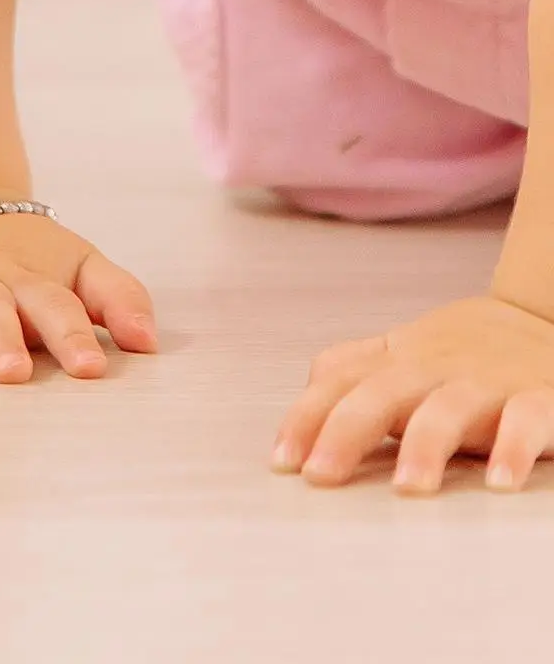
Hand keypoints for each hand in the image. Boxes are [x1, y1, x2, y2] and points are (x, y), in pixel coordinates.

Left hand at [273, 296, 553, 492]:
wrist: (544, 321)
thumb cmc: (464, 351)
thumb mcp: (404, 353)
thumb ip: (356, 367)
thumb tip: (306, 390)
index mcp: (395, 362)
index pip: (337, 383)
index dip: (305, 417)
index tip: (280, 460)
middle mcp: (433, 369)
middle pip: (379, 394)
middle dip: (345, 432)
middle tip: (320, 475)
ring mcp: (485, 382)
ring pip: (448, 408)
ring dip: (425, 445)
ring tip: (406, 487)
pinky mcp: (540, 396)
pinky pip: (528, 420)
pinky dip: (514, 448)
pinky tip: (500, 481)